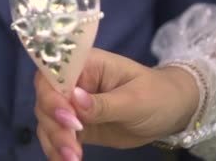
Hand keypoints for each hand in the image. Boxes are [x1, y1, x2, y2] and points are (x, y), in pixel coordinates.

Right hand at [34, 48, 198, 159]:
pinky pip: (56, 136)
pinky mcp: (76, 125)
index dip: (52, 94)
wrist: (170, 112)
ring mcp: (72, 104)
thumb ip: (104, 103)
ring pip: (47, 120)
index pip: (54, 72)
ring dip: (55, 140)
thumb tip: (75, 100)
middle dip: (54, 124)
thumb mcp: (135, 99)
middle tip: (72, 146)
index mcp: (86, 63)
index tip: (68, 118)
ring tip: (72, 159)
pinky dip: (56, 150)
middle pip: (45, 99)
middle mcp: (73, 81)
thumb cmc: (157, 94)